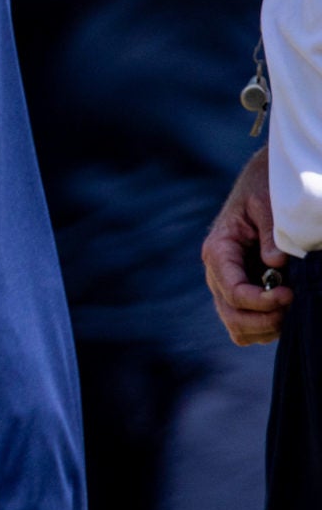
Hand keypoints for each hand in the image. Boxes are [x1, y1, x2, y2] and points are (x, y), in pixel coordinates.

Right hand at [204, 147, 291, 344]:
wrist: (262, 182)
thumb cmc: (264, 189)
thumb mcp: (266, 203)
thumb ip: (269, 234)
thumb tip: (275, 263)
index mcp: (218, 251)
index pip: (232, 292)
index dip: (260, 301)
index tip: (289, 294)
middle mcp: (218, 273)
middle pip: (231, 315)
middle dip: (263, 319)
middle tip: (292, 307)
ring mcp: (229, 284)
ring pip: (237, 327)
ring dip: (265, 327)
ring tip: (290, 311)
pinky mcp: (243, 292)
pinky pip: (246, 325)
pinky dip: (265, 327)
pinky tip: (285, 311)